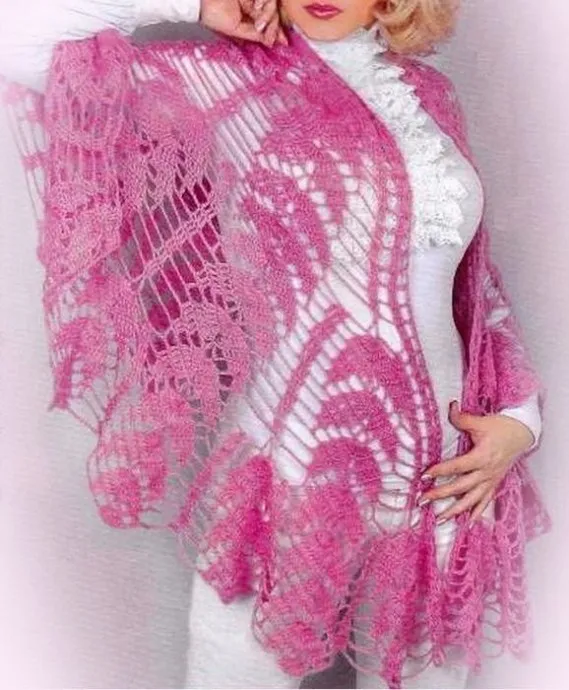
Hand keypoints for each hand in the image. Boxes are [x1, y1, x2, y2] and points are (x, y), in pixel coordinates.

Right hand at [200, 0, 286, 46]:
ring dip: (267, 12)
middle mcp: (253, 6)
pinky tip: (256, 5)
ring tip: (257, 16)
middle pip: (273, 14)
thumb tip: (270, 41)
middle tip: (262, 28)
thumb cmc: (212, 15)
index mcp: (249, 18)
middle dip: (272, 24)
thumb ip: (253, 34)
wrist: (201, 0)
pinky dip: (264, 1)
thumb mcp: (235, 30)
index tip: (283, 42)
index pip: (268, 24)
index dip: (277, 32)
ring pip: (271, 4)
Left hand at [418, 400, 534, 524]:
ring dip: (455, 511)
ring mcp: (491, 480)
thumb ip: (462, 418)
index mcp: (482, 457)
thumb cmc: (501, 427)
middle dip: (440, 495)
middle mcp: (486, 472)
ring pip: (472, 500)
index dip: (439, 472)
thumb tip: (450, 406)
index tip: (423, 476)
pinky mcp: (495, 483)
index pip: (456, 467)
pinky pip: (486, 502)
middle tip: (422, 501)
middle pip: (460, 487)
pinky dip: (477, 513)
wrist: (522, 434)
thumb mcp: (481, 421)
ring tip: (440, 520)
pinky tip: (468, 524)